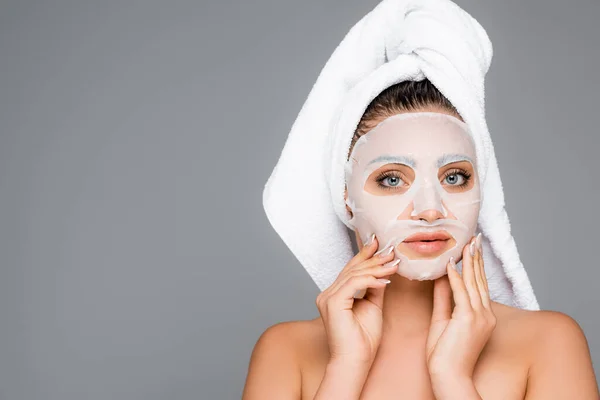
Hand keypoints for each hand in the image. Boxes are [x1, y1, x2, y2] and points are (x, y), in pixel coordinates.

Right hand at [315, 234, 399, 365]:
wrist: (355, 361)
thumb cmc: (363, 341)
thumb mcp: (373, 307)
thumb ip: (375, 288)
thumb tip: (383, 271)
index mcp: (334, 294)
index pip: (351, 270)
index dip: (365, 255)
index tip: (379, 243)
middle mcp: (327, 293)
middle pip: (352, 269)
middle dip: (373, 258)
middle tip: (391, 250)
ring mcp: (327, 298)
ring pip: (354, 274)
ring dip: (376, 268)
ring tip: (393, 265)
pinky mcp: (332, 303)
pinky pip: (354, 284)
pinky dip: (371, 280)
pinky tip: (385, 281)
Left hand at [426, 233, 496, 383]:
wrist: (448, 376)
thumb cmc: (445, 354)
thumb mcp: (443, 320)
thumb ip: (444, 298)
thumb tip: (441, 277)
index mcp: (482, 316)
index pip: (479, 284)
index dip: (475, 265)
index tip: (472, 247)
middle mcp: (485, 314)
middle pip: (479, 280)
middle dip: (476, 257)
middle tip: (474, 237)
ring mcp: (479, 317)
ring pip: (473, 283)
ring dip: (468, 261)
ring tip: (466, 243)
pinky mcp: (468, 320)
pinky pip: (461, 293)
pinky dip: (455, 277)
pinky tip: (451, 264)